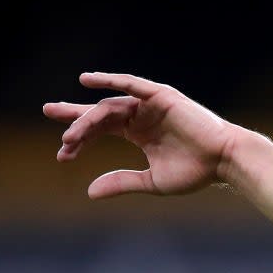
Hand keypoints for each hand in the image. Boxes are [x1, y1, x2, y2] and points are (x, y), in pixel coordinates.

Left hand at [43, 72, 238, 198]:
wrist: (224, 161)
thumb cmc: (195, 172)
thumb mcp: (152, 181)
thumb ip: (122, 182)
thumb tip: (89, 192)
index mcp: (140, 133)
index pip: (102, 130)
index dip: (81, 140)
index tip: (62, 155)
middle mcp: (142, 116)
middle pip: (101, 113)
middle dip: (75, 116)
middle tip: (48, 112)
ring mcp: (151, 105)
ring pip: (111, 106)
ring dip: (89, 118)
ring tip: (71, 132)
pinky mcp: (162, 96)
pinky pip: (132, 85)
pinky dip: (111, 80)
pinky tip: (88, 81)